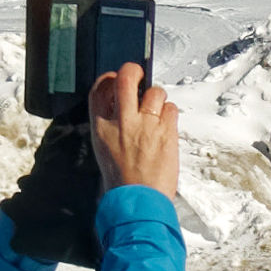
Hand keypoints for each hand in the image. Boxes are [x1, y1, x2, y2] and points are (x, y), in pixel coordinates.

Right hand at [90, 65, 185, 199]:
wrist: (137, 200)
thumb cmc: (121, 180)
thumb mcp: (105, 149)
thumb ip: (112, 126)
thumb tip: (124, 108)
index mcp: (101, 126)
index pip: (99, 89)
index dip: (109, 78)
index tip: (116, 78)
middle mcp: (122, 121)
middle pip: (126, 78)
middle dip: (134, 70)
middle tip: (140, 74)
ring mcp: (145, 125)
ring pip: (155, 92)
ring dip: (158, 97)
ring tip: (157, 111)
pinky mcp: (166, 132)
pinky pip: (171, 108)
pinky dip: (170, 114)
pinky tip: (166, 126)